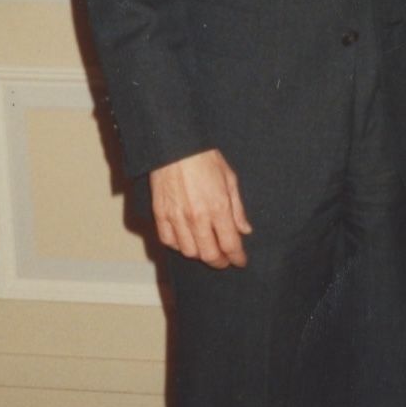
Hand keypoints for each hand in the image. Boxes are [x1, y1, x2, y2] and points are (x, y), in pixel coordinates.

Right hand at [150, 148, 251, 268]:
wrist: (175, 145)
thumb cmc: (204, 159)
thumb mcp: (230, 179)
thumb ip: (238, 209)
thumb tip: (245, 230)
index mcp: (218, 207)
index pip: (230, 244)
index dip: (237, 257)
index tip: (240, 261)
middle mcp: (197, 217)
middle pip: (209, 254)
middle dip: (220, 262)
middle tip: (225, 260)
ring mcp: (176, 217)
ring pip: (189, 251)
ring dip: (200, 255)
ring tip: (207, 250)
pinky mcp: (160, 214)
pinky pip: (168, 241)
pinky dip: (178, 245)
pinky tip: (186, 240)